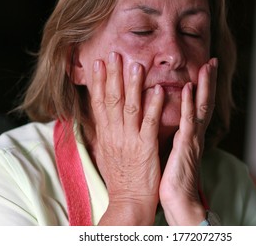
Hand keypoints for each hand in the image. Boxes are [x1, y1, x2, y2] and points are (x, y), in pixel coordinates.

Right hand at [90, 52, 163, 224]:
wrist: (128, 201)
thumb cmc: (121, 177)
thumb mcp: (107, 152)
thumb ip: (106, 132)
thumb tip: (102, 116)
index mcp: (106, 134)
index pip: (98, 102)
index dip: (97, 81)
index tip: (98, 62)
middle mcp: (114, 134)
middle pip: (111, 99)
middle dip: (112, 75)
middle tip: (113, 53)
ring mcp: (129, 140)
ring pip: (129, 107)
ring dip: (132, 84)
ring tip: (135, 63)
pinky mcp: (145, 147)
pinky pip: (149, 123)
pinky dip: (153, 105)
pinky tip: (158, 90)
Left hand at [159, 58, 217, 224]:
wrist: (179, 203)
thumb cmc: (172, 181)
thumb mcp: (173, 154)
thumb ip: (174, 138)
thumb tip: (169, 128)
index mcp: (191, 137)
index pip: (198, 107)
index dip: (203, 88)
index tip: (204, 70)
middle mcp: (195, 135)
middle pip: (204, 102)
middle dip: (209, 81)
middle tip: (212, 61)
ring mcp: (192, 140)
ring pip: (200, 107)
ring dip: (204, 86)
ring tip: (207, 66)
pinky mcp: (185, 147)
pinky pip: (188, 122)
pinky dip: (188, 104)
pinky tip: (187, 88)